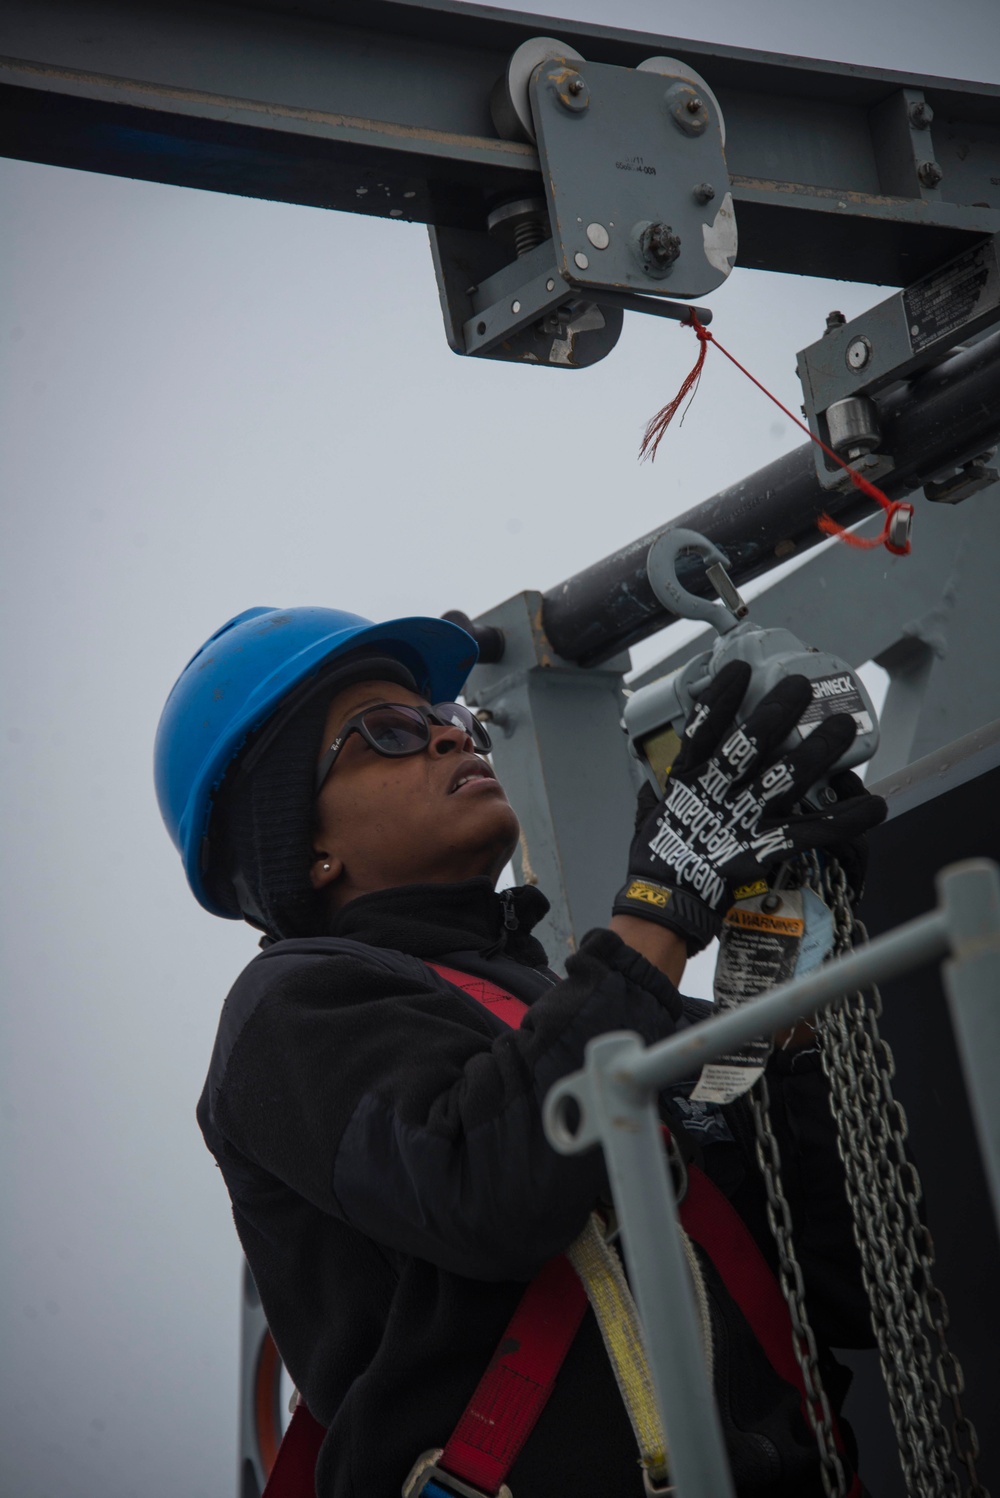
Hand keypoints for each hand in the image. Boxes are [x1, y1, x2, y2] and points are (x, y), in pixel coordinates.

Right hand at [613, 661, 886, 951]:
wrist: (664, 904)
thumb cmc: (656, 860)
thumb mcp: (648, 814)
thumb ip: (656, 791)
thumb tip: (653, 778)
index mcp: (687, 779)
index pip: (705, 726)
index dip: (722, 695)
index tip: (740, 668)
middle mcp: (719, 792)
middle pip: (753, 742)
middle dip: (780, 709)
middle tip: (803, 686)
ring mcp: (746, 819)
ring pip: (788, 777)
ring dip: (819, 750)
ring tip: (842, 727)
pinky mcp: (767, 849)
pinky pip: (816, 831)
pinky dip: (848, 819)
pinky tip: (875, 805)